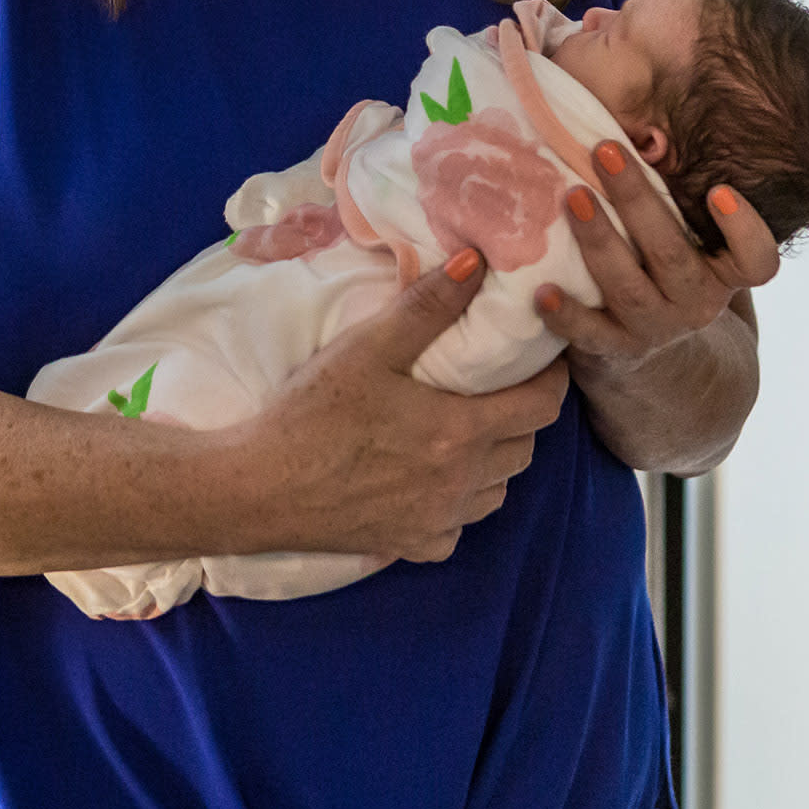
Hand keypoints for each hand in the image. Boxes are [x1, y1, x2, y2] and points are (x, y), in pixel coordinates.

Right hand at [238, 248, 569, 563]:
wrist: (258, 487)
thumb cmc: (311, 414)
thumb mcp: (368, 347)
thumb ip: (428, 305)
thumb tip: (478, 261)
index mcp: (460, 431)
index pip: (542, 407)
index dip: (550, 379)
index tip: (541, 358)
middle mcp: (461, 484)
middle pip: (525, 449)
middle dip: (523, 416)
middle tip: (498, 386)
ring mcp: (438, 522)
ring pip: (497, 491)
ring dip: (495, 460)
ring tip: (466, 429)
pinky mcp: (412, 547)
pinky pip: (458, 526)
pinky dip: (457, 502)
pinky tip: (428, 479)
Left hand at [534, 140, 781, 377]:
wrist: (650, 346)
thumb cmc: (665, 261)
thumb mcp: (686, 231)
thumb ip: (676, 190)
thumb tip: (640, 119)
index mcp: (725, 271)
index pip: (757, 261)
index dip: (745, 229)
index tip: (718, 190)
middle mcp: (698, 302)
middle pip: (673, 255)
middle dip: (637, 201)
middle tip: (605, 151)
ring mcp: (657, 328)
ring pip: (629, 288)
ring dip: (599, 241)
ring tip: (572, 197)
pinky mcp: (616, 348)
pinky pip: (591, 335)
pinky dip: (567, 315)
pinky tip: (543, 291)